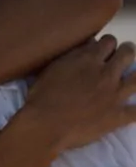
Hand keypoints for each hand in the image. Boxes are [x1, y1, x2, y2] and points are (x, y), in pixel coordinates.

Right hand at [23, 35, 135, 150]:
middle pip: (127, 54)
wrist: (44, 125)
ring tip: (131, 77)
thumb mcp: (52, 68)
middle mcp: (106, 73)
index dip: (106, 45)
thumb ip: (71, 56)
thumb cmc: (41, 96)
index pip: (108, 41)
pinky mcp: (118, 116)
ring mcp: (115, 95)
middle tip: (120, 59)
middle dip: (125, 53)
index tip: (103, 50)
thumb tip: (84, 47)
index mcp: (87, 60)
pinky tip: (135, 108)